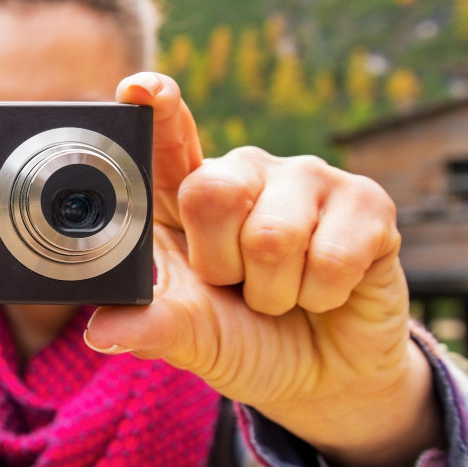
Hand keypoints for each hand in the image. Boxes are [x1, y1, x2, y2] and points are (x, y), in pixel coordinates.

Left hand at [81, 72, 441, 466]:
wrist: (322, 377)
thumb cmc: (244, 340)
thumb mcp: (191, 338)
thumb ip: (151, 325)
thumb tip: (100, 332)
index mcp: (186, 194)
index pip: (166, 139)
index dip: (157, 110)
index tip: (139, 89)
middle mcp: (243, 172)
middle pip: (210, 192)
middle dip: (220, 266)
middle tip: (236, 287)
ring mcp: (306, 179)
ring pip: (272, 236)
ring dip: (274, 293)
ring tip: (282, 295)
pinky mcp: (367, 201)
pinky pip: (332, 257)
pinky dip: (323, 296)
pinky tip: (326, 293)